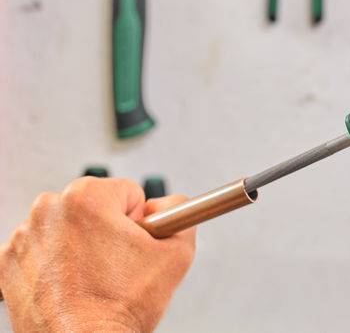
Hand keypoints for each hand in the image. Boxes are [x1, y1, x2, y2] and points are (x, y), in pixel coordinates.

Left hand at [0, 177, 195, 331]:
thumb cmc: (118, 307)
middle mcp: (48, 209)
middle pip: (96, 208)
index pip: (129, 193)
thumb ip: (181, 213)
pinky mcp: (9, 262)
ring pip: (69, 228)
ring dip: (83, 246)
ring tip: (95, 278)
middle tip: (117, 265)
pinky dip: (57, 264)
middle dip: (109, 231)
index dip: (139, 223)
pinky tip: (71, 284)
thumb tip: (170, 204)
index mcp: (87, 197)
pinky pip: (44, 249)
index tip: (133, 247)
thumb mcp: (176, 254)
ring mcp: (25, 236)